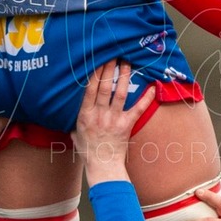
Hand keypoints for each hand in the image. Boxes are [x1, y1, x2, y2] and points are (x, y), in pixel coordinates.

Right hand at [73, 61, 151, 184]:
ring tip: (127, 62)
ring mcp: (113, 120)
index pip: (89, 89)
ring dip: (124, 77)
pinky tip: (151, 87)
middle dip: (109, 69)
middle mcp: (99, 115)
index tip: (97, 59)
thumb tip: (69, 107)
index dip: (94, 73)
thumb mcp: (75, 133)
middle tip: (113, 53)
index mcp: (85, 115)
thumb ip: (74, 119)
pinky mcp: (126, 125)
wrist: (102, 166)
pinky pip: (137, 109)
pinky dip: (145, 98)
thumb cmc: (88, 150)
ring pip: (120, 94)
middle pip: (105, 87)